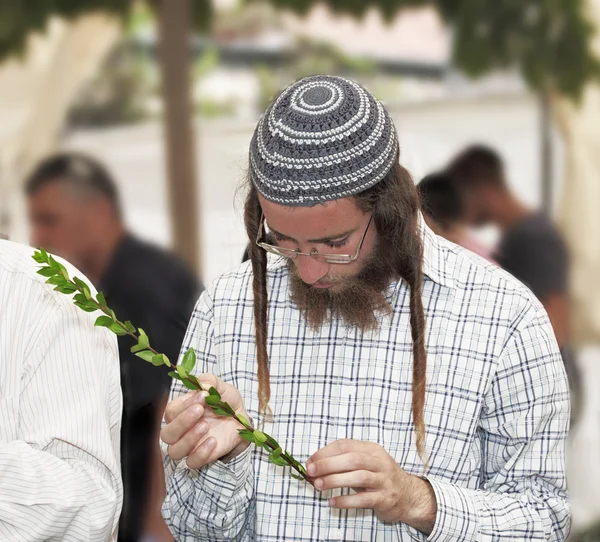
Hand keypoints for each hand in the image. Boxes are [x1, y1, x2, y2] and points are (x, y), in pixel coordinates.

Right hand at [161, 374, 249, 468]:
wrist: (241, 418)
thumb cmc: (225, 401)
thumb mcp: (221, 387)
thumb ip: (210, 382)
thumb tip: (202, 385)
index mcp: (181, 411)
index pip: (171, 411)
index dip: (184, 404)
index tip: (202, 395)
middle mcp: (180, 430)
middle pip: (167, 433)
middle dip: (182, 421)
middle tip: (200, 410)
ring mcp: (189, 445)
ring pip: (175, 451)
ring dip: (188, 439)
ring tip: (206, 426)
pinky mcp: (200, 456)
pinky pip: (191, 462)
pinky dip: (200, 453)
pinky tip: (213, 441)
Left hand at [306, 439, 435, 533]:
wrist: (408, 495)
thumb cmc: (378, 477)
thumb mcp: (364, 463)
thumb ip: (343, 462)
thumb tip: (314, 464)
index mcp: (371, 449)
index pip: (345, 445)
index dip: (325, 452)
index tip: (310, 461)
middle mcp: (379, 462)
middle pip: (352, 459)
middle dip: (328, 464)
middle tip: (311, 471)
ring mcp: (384, 480)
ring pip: (358, 477)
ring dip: (335, 480)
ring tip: (318, 485)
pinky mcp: (385, 498)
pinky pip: (364, 499)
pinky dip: (346, 500)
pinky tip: (332, 502)